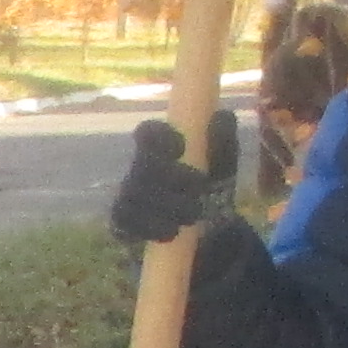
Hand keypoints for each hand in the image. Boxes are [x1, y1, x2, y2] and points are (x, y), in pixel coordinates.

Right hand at [110, 111, 244, 245]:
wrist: (210, 228)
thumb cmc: (212, 186)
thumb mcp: (223, 163)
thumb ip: (223, 140)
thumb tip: (221, 115)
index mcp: (160, 148)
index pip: (147, 133)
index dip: (159, 137)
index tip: (182, 147)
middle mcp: (138, 170)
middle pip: (142, 166)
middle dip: (173, 177)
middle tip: (199, 186)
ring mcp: (128, 197)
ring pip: (135, 197)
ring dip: (168, 206)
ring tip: (194, 214)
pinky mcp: (124, 225)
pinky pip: (127, 225)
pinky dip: (152, 229)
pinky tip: (173, 232)